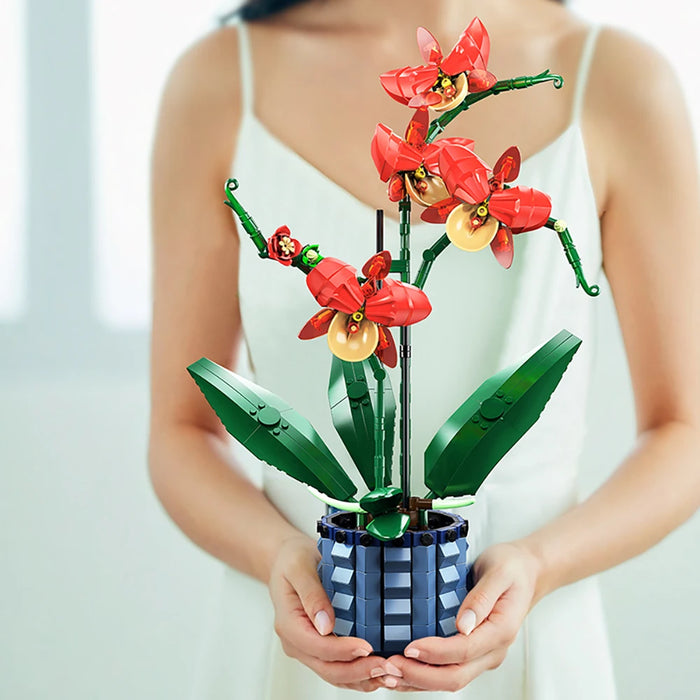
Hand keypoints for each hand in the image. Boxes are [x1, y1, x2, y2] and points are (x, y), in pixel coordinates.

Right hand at [268, 534, 389, 691]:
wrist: (287, 560)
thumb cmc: (291, 560)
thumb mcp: (299, 567)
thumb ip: (311, 594)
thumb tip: (325, 625)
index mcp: (289, 623)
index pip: (317, 646)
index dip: (343, 651)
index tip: (367, 648)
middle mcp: (296, 641)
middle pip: (327, 667)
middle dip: (358, 671)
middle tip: (386, 667)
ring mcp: (307, 647)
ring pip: (334, 673)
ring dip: (362, 678)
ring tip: (388, 675)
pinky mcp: (320, 646)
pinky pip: (339, 666)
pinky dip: (358, 673)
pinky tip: (377, 672)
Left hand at [381, 541, 540, 691]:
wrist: (526, 572)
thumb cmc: (512, 568)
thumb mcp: (499, 572)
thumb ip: (482, 597)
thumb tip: (464, 624)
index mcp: (500, 631)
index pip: (464, 651)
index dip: (435, 653)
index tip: (409, 648)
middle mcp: (492, 650)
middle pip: (455, 676)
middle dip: (420, 675)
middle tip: (389, 666)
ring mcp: (483, 654)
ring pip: (449, 679)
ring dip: (417, 681)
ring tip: (387, 674)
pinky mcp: (472, 651)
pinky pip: (448, 670)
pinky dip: (423, 675)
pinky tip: (402, 671)